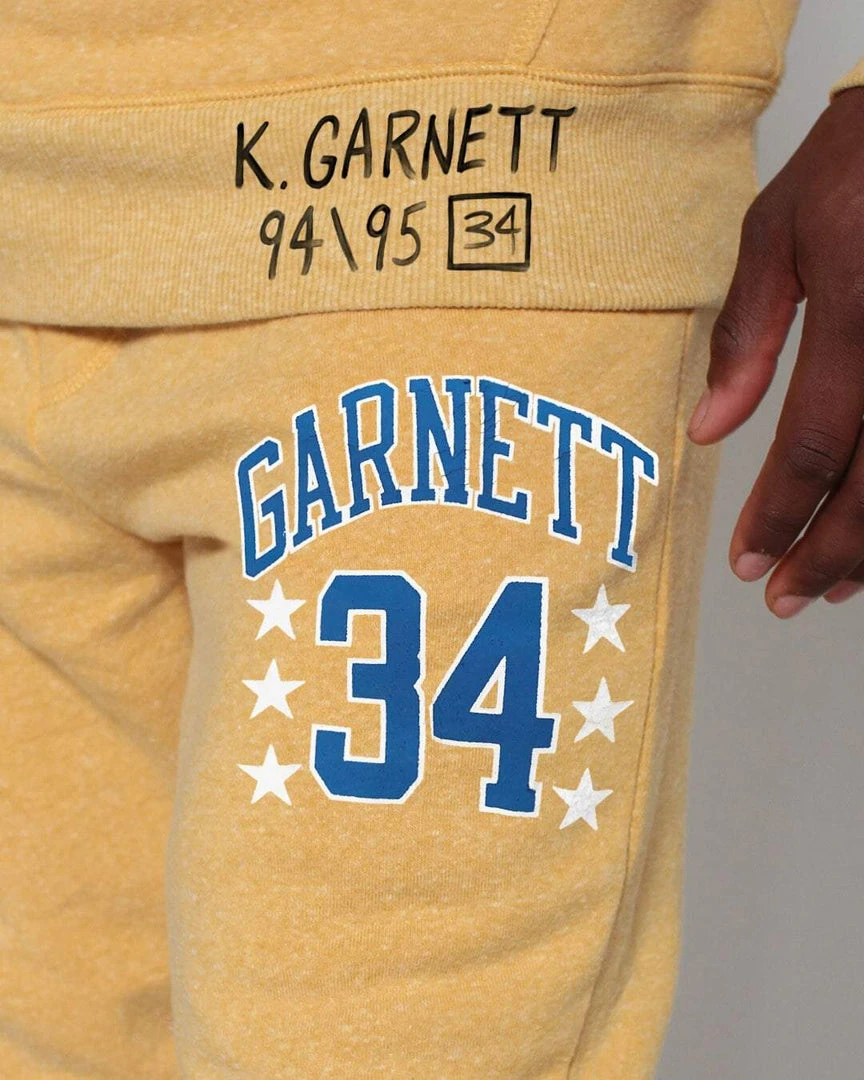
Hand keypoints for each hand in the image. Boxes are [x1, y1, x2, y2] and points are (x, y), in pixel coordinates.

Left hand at [687, 85, 863, 616]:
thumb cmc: (854, 164)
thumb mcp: (778, 234)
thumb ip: (745, 335)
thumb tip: (708, 430)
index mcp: (857, 316)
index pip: (812, 446)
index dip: (778, 514)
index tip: (748, 560)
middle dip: (827, 554)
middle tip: (786, 599)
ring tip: (834, 588)